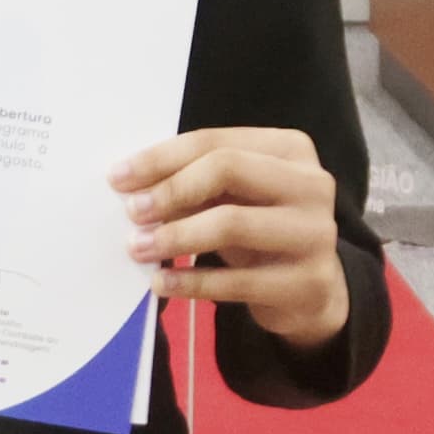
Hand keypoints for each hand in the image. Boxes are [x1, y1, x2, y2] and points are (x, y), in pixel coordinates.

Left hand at [114, 125, 349, 349]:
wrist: (312, 291)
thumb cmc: (261, 231)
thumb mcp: (234, 199)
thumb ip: (195, 185)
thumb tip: (133, 186)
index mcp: (290, 149)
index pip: (215, 141)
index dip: (161, 158)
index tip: (118, 178)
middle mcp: (311, 184)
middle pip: (227, 169)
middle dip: (171, 189)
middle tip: (133, 212)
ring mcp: (316, 233)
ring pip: (232, 224)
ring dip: (175, 236)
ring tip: (139, 248)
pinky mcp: (307, 282)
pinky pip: (238, 282)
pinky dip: (192, 282)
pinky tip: (162, 282)